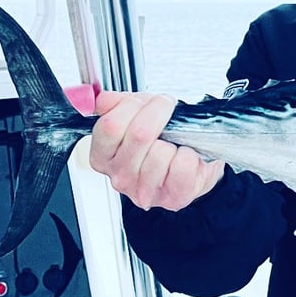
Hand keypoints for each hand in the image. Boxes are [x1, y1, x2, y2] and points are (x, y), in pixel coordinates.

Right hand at [88, 90, 223, 210]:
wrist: (193, 163)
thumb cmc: (163, 139)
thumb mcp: (137, 114)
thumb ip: (117, 104)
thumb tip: (103, 99)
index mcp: (103, 157)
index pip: (110, 126)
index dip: (133, 106)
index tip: (147, 101)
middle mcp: (120, 177)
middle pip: (139, 134)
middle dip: (159, 113)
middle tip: (167, 109)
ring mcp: (145, 191)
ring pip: (161, 152)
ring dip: (174, 139)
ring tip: (175, 142)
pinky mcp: (173, 197)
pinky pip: (183, 165)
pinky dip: (190, 154)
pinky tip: (185, 156)